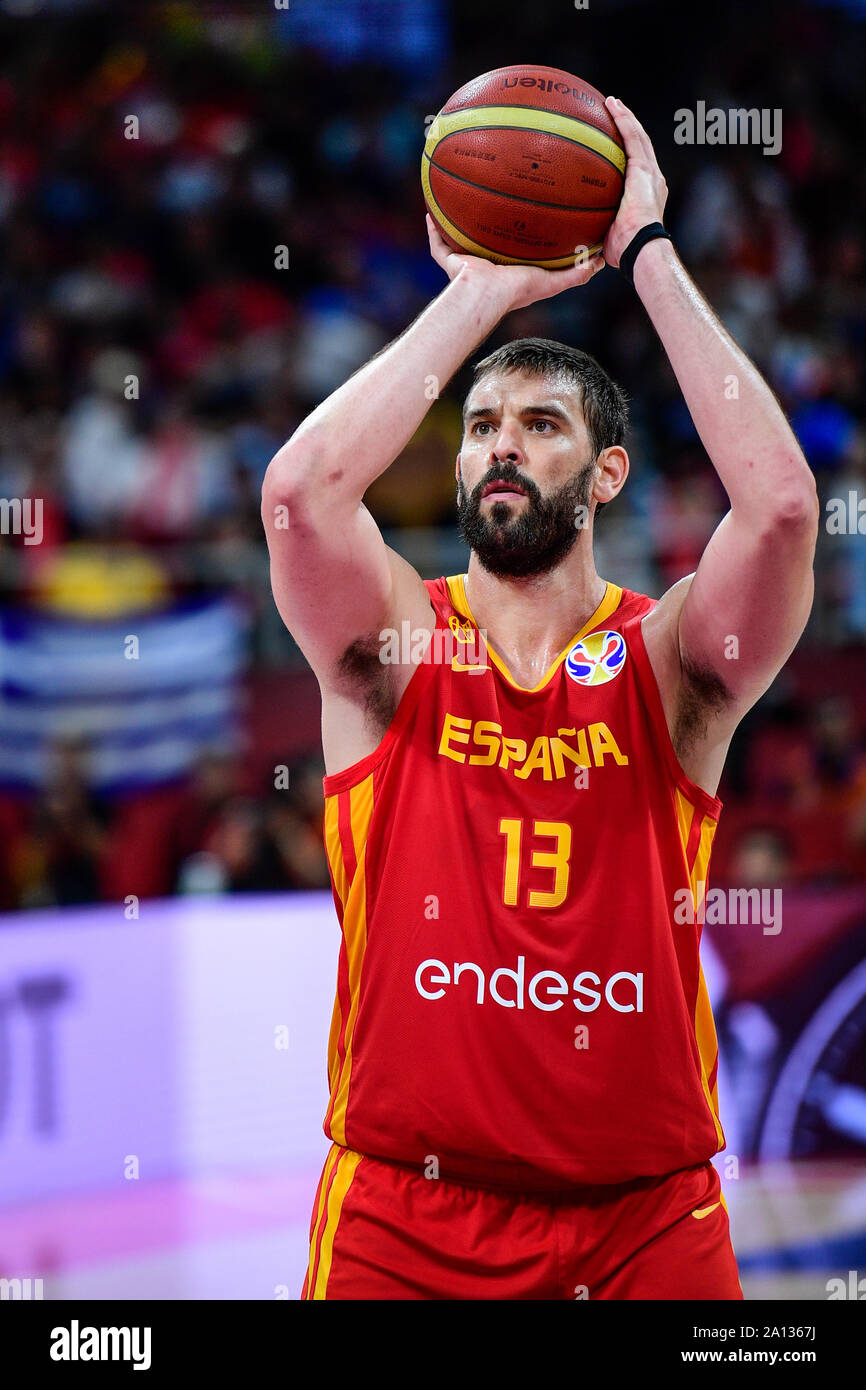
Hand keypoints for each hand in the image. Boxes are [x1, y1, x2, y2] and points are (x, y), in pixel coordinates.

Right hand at [425, 212, 604, 312]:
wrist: (486, 295)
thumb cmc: (517, 291)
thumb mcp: (552, 281)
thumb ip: (576, 273)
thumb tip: (601, 261)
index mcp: (507, 269)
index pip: (511, 248)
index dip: (515, 233)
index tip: (523, 213)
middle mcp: (484, 265)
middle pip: (483, 239)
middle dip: (484, 223)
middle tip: (491, 198)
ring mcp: (465, 263)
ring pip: (457, 238)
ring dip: (456, 221)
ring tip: (457, 196)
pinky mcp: (449, 261)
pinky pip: (437, 243)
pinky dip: (432, 230)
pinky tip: (430, 211)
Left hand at [602, 97, 668, 267]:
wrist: (641, 249)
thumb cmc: (624, 251)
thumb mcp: (606, 237)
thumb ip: (594, 230)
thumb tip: (574, 241)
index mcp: (646, 194)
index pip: (637, 166)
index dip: (627, 151)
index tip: (613, 140)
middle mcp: (652, 180)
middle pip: (640, 146)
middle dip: (628, 127)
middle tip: (613, 112)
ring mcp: (650, 173)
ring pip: (638, 137)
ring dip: (625, 117)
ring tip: (612, 102)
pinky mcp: (644, 170)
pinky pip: (634, 138)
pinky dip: (624, 120)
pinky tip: (613, 106)